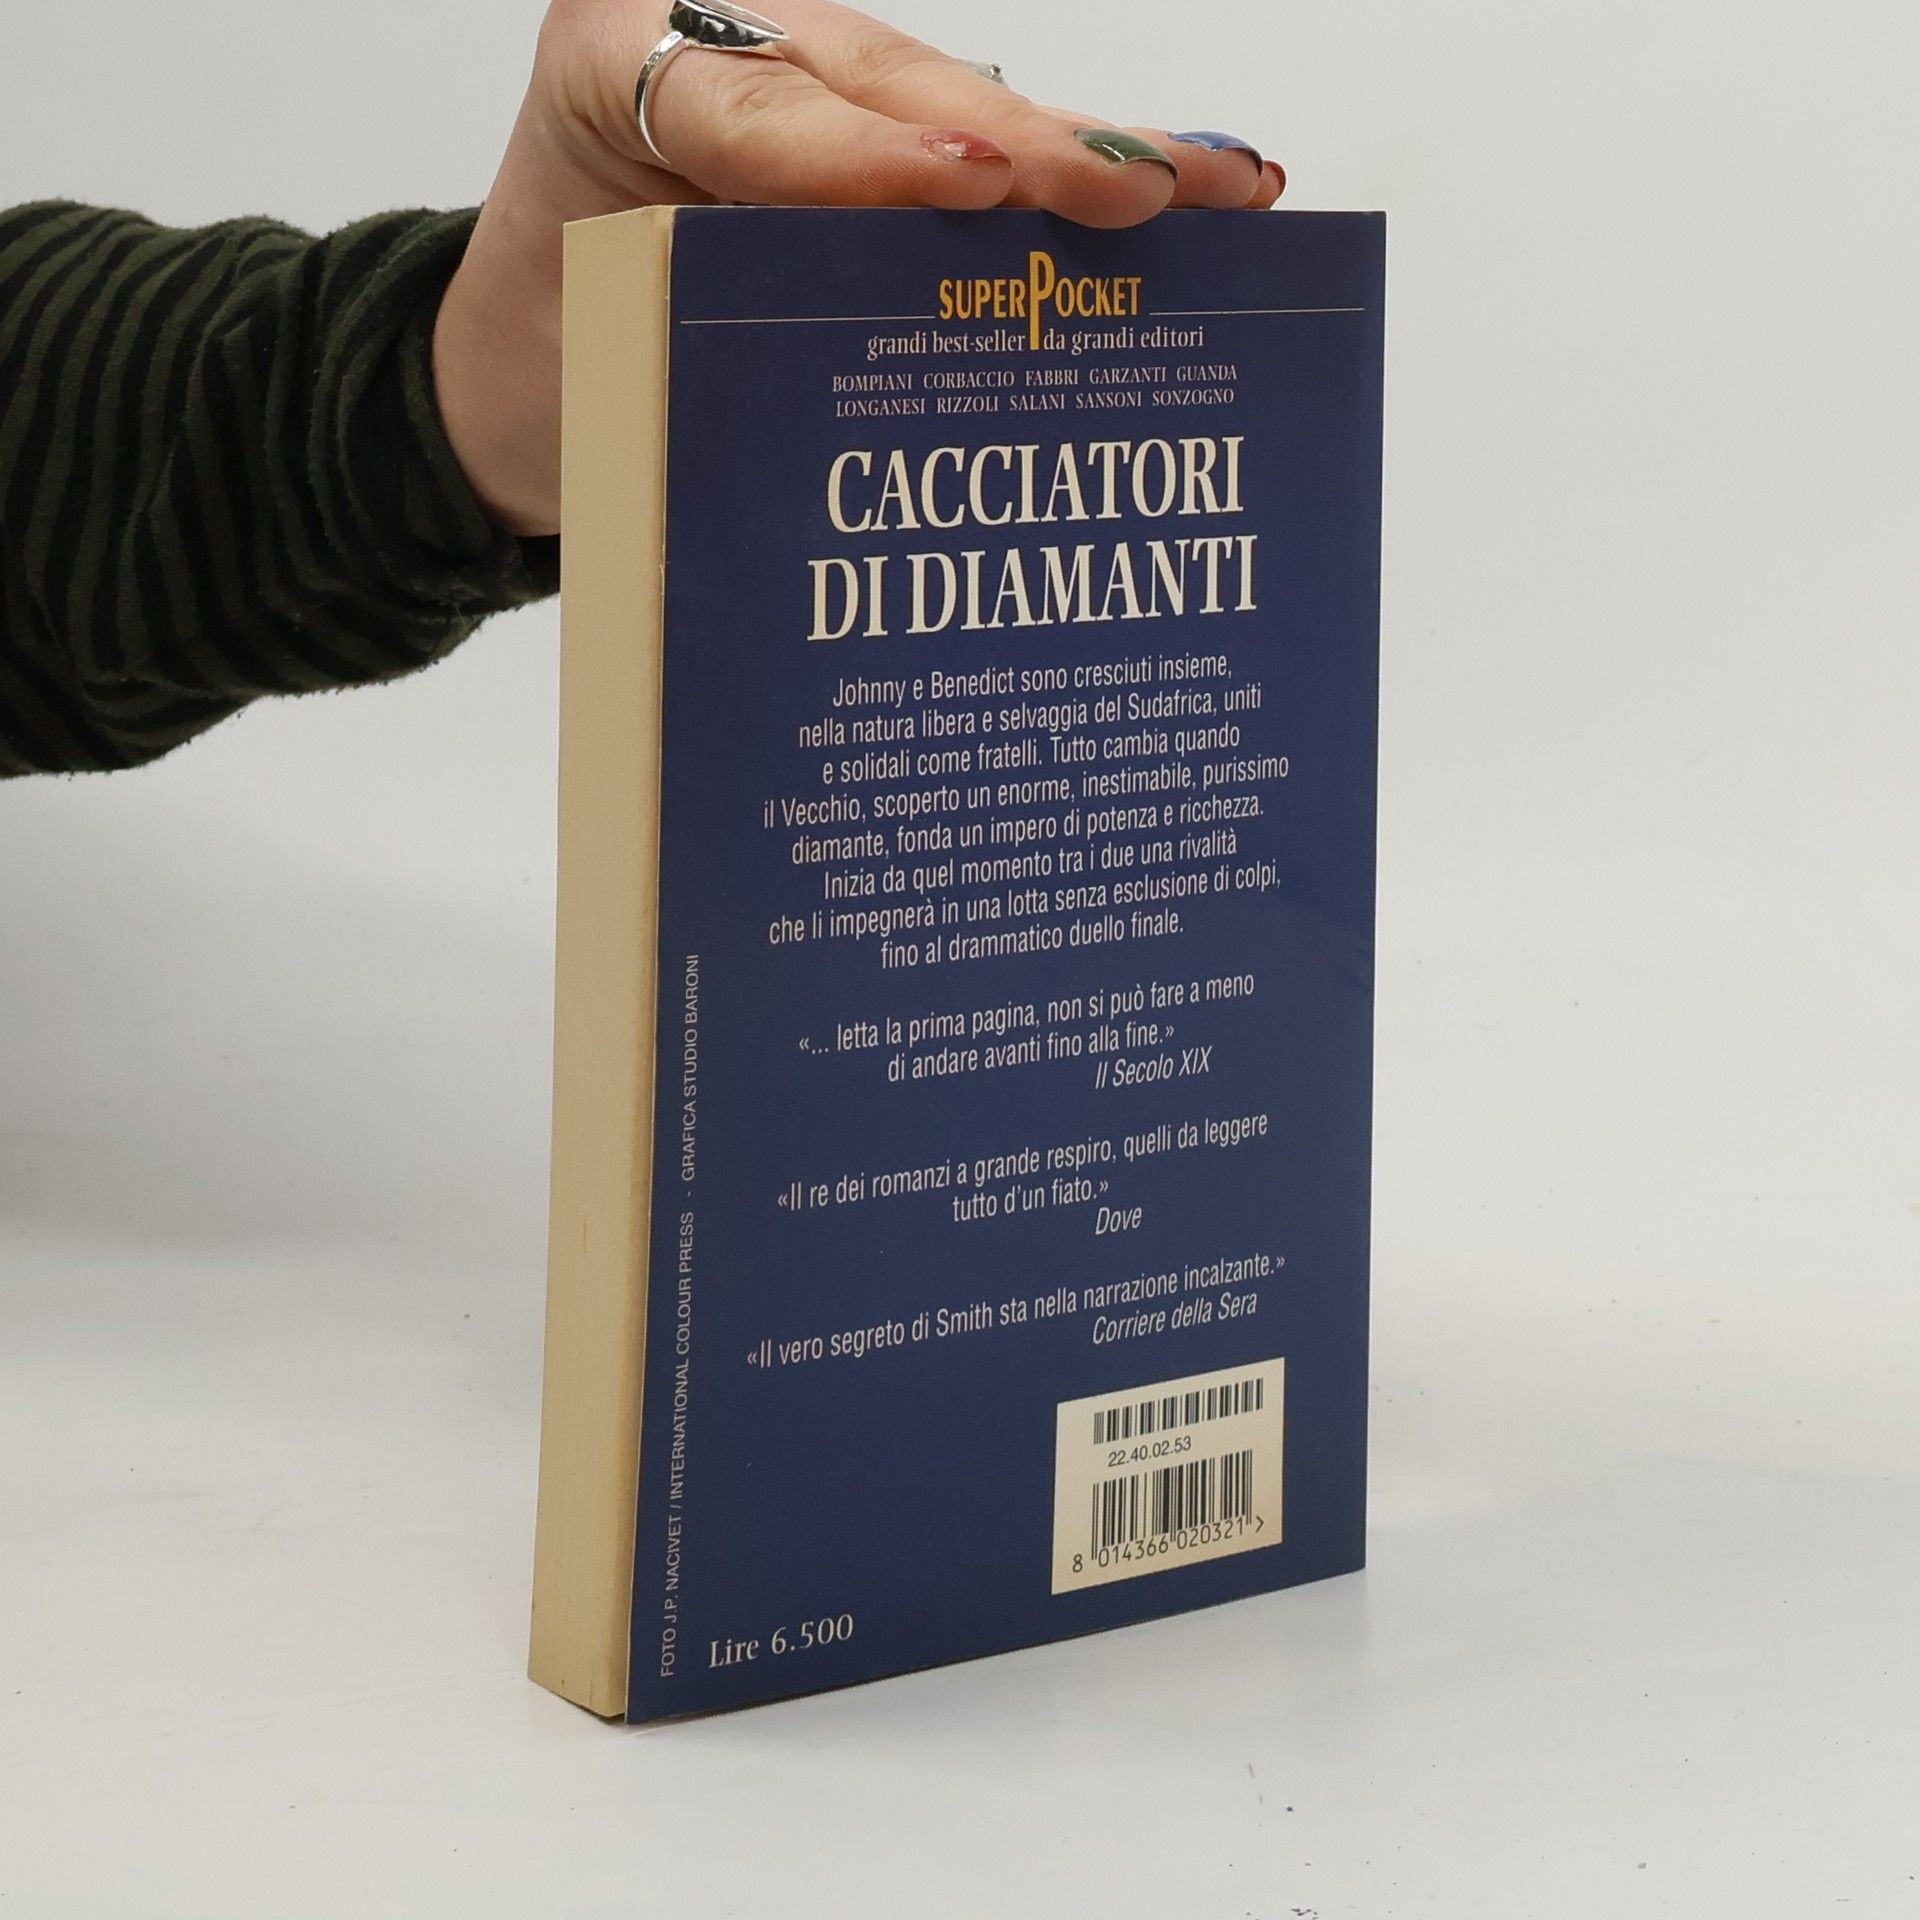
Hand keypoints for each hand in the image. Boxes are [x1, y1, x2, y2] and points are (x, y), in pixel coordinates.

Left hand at [434, 0, 1282, 538]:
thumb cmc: (553, 364)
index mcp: (615, 67)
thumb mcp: (600, 355)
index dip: (871, 151)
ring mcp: (800, 75)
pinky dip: (1065, 172)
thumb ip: (713, 328)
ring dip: (1089, 152)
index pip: (757, 106)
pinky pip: (966, 143)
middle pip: (891, 82)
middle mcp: (719, 43)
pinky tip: (1180, 184)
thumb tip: (887, 391)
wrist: (524, 367)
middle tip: (1145, 193)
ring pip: (957, 103)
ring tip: (1220, 186)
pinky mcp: (856, 128)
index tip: (976, 186)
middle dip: (1029, 145)